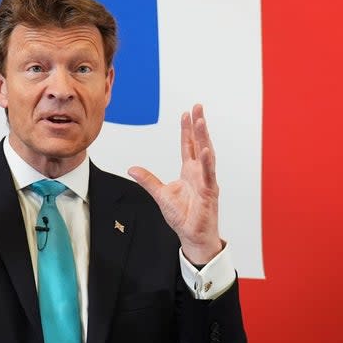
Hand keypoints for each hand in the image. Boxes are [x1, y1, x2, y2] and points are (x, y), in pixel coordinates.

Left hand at [129, 104, 222, 264]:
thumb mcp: (160, 195)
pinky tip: (204, 149)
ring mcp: (206, 181)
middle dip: (199, 125)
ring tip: (201, 121)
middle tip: (198, 107)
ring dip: (204, 137)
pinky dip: (206, 162)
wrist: (193, 236)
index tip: (187, 113)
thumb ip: (148, 180)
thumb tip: (132, 168)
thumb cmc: (183, 217)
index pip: (188, 146)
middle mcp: (200, 173)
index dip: (187, 130)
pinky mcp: (209, 193)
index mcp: (189, 172)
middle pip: (200, 144)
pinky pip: (208, 175)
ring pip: (206, 155)